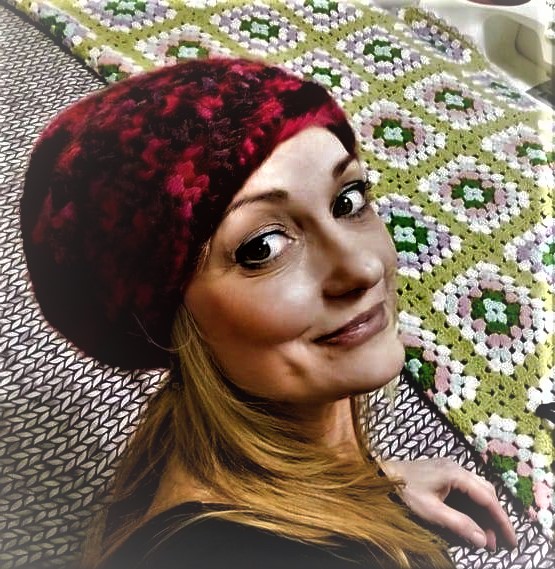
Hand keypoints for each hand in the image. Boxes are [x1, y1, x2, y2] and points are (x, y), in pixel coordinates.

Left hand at [381, 458, 517, 550]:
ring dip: (483, 513)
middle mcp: (456, 467)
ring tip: (485, 538)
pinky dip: (472, 506)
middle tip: (499, 542)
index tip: (511, 540)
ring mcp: (449, 469)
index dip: (502, 520)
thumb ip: (458, 524)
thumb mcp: (431, 511)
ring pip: (477, 491)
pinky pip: (466, 489)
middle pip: (486, 492)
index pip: (488, 497)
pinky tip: (471, 522)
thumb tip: (482, 539)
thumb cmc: (404, 491)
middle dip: (495, 517)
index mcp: (455, 473)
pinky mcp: (443, 473)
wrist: (382, 474)